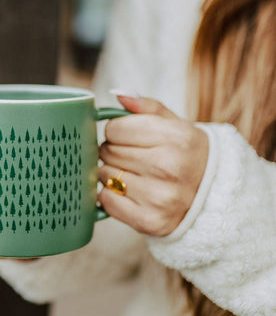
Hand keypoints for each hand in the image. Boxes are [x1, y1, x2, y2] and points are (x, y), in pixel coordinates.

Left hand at [98, 96, 208, 236]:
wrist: (211, 197)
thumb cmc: (186, 155)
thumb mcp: (175, 125)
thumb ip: (146, 107)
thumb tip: (118, 94)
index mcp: (177, 138)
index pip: (115, 128)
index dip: (116, 131)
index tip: (127, 136)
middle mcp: (170, 167)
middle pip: (108, 151)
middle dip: (112, 151)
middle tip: (130, 157)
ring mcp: (160, 197)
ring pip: (105, 175)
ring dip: (110, 173)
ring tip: (130, 174)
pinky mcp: (149, 221)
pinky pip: (106, 200)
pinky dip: (110, 195)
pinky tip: (127, 192)